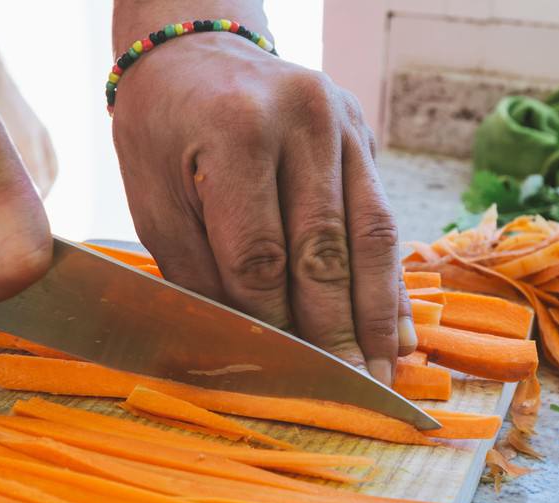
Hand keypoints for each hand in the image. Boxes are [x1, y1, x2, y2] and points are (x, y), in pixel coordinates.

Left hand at [110, 21, 413, 385]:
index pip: (260, 254)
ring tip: (385, 373)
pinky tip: (402, 328)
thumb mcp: (156, 202)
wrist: (195, 54)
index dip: (272, 323)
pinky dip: (391, 282)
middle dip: (334, 333)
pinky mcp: (365, 136)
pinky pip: (384, 219)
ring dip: (378, 315)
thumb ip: (201, 273)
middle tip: (348, 392)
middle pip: (323, 250)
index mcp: (237, 131)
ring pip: (370, 238)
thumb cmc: (162, 134)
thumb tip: (250, 346)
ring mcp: (343, 123)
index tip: (284, 375)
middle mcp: (303, 119)